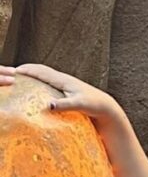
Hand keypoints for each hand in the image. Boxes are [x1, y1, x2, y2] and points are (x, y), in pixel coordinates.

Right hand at [0, 62, 121, 126]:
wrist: (105, 106)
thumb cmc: (93, 104)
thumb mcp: (78, 105)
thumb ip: (64, 105)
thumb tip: (49, 106)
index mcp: (63, 80)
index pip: (41, 71)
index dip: (27, 70)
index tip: (13, 71)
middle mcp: (62, 79)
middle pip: (41, 71)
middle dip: (26, 70)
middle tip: (12, 73)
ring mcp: (64, 84)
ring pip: (44, 76)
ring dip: (32, 75)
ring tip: (20, 79)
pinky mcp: (66, 90)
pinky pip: (48, 83)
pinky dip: (39, 82)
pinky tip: (36, 90)